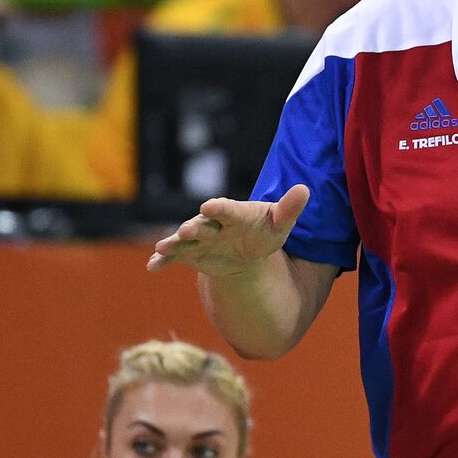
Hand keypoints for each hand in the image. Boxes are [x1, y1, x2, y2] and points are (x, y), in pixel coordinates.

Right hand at [146, 184, 309, 276]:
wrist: (247, 250)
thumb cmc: (265, 231)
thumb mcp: (280, 223)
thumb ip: (290, 208)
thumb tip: (305, 190)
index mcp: (234, 213)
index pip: (226, 208)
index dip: (219, 208)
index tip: (209, 206)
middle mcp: (212, 224)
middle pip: (201, 224)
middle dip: (193, 228)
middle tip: (186, 231)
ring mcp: (199, 239)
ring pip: (183, 240)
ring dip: (173, 243)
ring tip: (163, 247)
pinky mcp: (189, 254)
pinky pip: (174, 257)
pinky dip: (162, 261)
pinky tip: (152, 268)